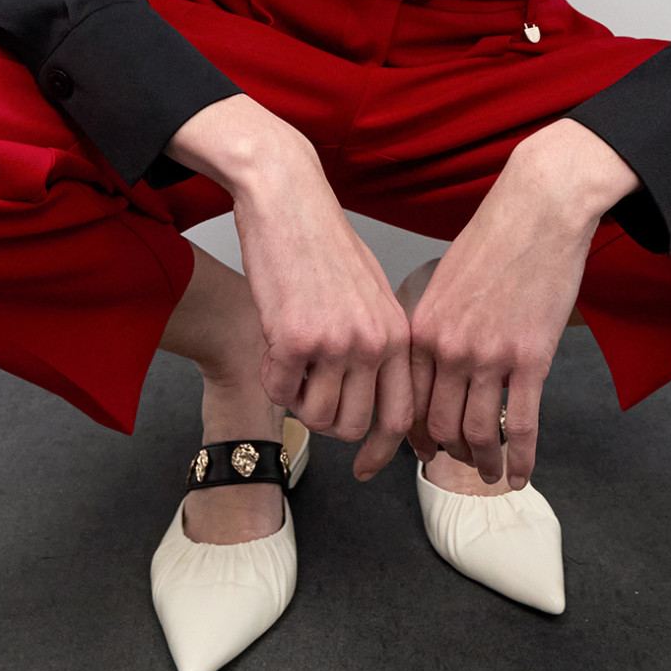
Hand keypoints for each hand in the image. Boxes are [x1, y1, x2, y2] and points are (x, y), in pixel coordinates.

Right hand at [230, 144, 416, 482]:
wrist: (289, 202)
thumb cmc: (324, 244)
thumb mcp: (370, 295)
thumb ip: (378, 345)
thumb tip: (374, 400)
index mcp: (397, 333)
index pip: (399, 415)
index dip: (381, 450)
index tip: (366, 468)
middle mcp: (373, 342)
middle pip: (353, 426)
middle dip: (327, 422)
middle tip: (310, 392)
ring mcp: (335, 342)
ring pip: (315, 416)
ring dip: (297, 399)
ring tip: (293, 361)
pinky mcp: (294, 338)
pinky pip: (278, 390)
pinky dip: (271, 377)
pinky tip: (275, 344)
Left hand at [405, 121, 639, 489]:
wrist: (538, 211)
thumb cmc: (494, 239)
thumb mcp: (445, 281)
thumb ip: (435, 326)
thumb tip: (434, 368)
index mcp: (423, 327)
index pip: (405, 399)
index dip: (408, 433)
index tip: (413, 451)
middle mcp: (449, 348)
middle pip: (438, 424)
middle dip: (445, 452)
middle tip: (455, 463)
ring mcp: (490, 356)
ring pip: (477, 433)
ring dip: (482, 463)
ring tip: (488, 474)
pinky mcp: (531, 359)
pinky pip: (522, 425)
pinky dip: (521, 458)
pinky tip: (521, 475)